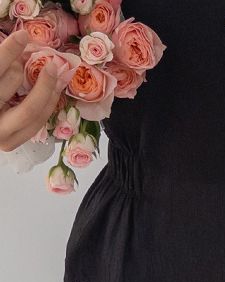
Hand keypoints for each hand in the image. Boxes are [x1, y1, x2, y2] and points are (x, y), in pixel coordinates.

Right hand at [0, 29, 69, 151]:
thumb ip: (2, 65)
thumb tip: (22, 47)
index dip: (9, 50)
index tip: (23, 35)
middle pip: (13, 83)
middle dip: (27, 65)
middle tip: (46, 60)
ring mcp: (0, 135)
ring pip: (33, 110)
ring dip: (49, 88)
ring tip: (60, 73)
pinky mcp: (11, 143)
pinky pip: (37, 122)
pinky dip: (47, 103)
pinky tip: (55, 90)